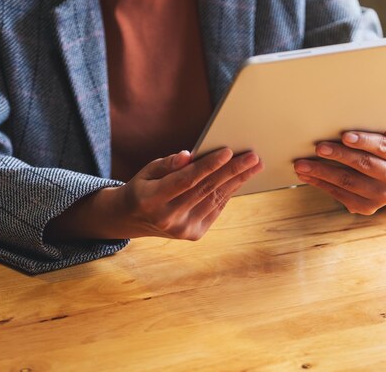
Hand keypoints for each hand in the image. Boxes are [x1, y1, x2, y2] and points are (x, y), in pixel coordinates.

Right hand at [44, 148, 262, 241]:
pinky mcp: (193, 235)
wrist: (131, 219)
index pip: (186, 180)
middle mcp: (168, 218)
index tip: (228, 151)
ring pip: (215, 199)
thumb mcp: (147, 171)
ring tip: (254, 166)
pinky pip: (215, 209)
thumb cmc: (143, 187)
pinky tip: (241, 179)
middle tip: (253, 157)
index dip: (208, 165)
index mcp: (152, 200)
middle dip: (232, 171)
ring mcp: (182, 230)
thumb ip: (168, 164)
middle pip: (206, 189)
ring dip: (237, 181)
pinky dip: (228, 192)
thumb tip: (190, 156)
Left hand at [293, 117, 385, 214]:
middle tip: (318, 148)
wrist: (383, 179)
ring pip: (348, 181)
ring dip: (321, 172)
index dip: (364, 141)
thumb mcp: (384, 140)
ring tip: (302, 164)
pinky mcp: (366, 208)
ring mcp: (382, 197)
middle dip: (339, 155)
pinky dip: (320, 183)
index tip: (345, 136)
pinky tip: (306, 175)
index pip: (383, 147)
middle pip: (364, 165)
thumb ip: (384, 132)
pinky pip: (339, 194)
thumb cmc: (379, 152)